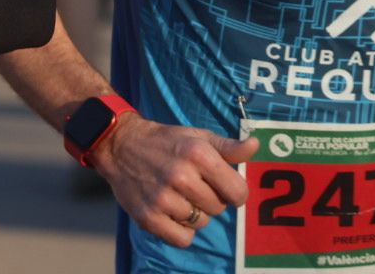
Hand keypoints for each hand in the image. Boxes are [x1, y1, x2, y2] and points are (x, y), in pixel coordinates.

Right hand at [90, 113, 257, 247]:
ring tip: (177, 195)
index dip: (233, 192)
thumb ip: (228, 147)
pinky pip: (183, 239)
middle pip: (219, 209)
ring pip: (201, 223)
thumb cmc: (164, 142)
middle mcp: (180, 175)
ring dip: (194, 213)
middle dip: (210, 200)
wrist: (119, 145)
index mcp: (198, 154)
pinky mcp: (148, 216)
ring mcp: (162, 197)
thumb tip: (255, 146)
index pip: (238, 193)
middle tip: (191, 186)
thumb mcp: (196, 137)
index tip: (221, 186)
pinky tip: (171, 212)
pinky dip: (181, 230)